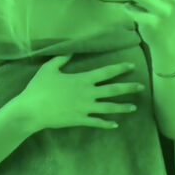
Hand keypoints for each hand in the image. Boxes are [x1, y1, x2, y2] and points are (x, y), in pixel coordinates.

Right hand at [19, 55, 144, 130]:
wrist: (32, 110)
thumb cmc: (39, 88)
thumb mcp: (49, 69)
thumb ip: (62, 59)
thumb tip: (72, 50)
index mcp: (83, 79)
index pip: (106, 72)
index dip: (120, 68)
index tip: (132, 65)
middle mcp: (88, 93)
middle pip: (114, 90)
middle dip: (129, 88)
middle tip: (142, 87)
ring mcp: (86, 108)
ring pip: (109, 108)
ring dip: (123, 107)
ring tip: (134, 107)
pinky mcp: (81, 120)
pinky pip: (97, 122)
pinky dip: (107, 124)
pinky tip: (115, 125)